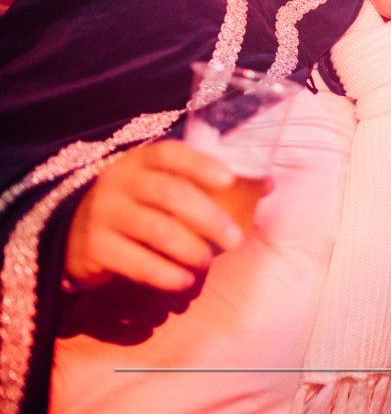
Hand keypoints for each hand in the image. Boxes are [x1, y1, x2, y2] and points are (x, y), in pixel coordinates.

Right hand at [65, 140, 244, 290]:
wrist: (78, 233)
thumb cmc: (141, 204)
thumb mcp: (166, 185)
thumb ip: (212, 184)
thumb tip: (268, 184)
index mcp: (142, 160)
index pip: (172, 154)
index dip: (201, 165)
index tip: (230, 180)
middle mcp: (119, 181)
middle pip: (170, 195)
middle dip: (209, 218)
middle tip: (236, 239)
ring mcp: (103, 213)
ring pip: (155, 230)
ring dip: (189, 248)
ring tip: (207, 260)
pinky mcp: (93, 247)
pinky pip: (134, 261)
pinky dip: (164, 273)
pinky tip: (184, 280)